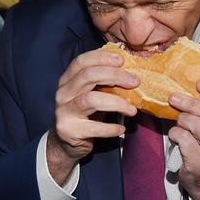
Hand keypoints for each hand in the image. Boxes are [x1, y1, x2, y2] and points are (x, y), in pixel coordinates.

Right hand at [46, 50, 138, 184]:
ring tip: (132, 110)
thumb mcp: (92, 94)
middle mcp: (63, 93)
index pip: (81, 61)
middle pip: (87, 76)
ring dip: (116, 103)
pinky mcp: (69, 130)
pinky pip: (94, 127)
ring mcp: (64, 111)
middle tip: (135, 82)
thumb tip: (131, 72)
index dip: (102, 57)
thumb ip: (104, 82)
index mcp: (68, 79)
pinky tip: (121, 129)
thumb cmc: (85, 114)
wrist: (66, 143)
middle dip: (114, 76)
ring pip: (91, 99)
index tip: (122, 60)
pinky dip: (110, 128)